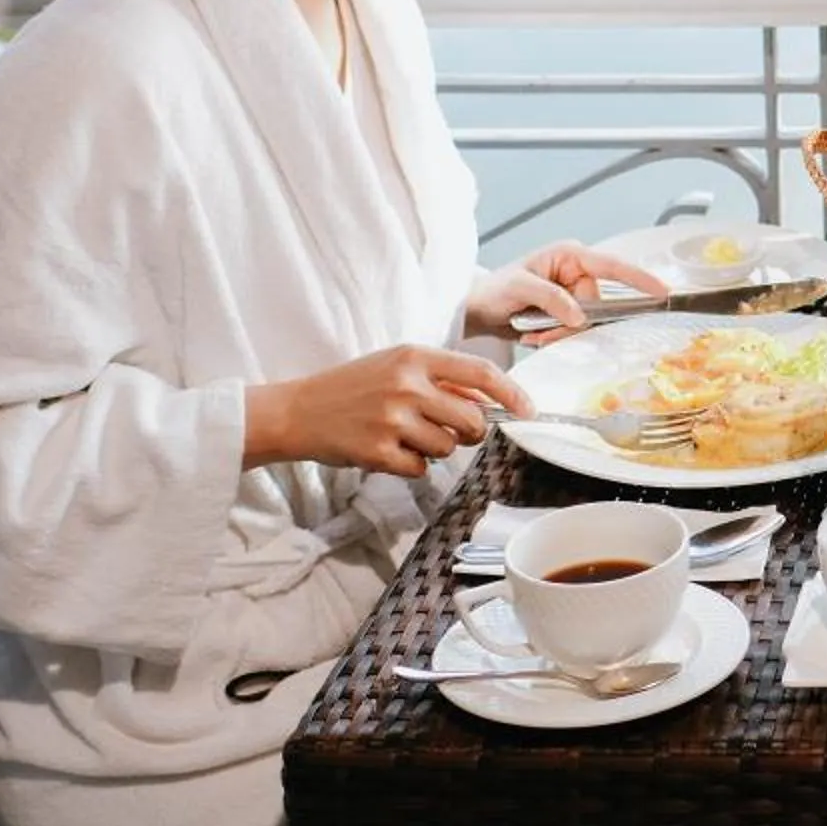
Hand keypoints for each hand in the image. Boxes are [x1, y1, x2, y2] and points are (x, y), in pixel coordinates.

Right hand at [245, 345, 526, 477]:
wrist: (298, 410)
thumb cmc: (351, 387)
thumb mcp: (396, 366)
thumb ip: (441, 379)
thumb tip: (487, 402)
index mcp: (415, 357)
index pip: (481, 374)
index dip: (512, 393)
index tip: (528, 410)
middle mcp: (407, 385)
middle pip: (471, 420)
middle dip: (468, 432)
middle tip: (448, 430)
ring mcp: (393, 419)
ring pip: (448, 447)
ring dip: (435, 449)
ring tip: (405, 435)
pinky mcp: (379, 451)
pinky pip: (420, 468)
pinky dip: (411, 465)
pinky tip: (388, 450)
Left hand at [464, 240, 668, 344]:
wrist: (474, 310)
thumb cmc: (492, 290)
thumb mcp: (518, 288)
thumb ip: (551, 298)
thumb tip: (579, 314)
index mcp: (570, 255)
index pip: (612, 266)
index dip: (638, 278)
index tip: (661, 291)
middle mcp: (575, 272)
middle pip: (598, 304)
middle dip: (573, 322)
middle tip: (543, 330)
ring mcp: (572, 293)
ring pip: (588, 322)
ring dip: (561, 333)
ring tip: (534, 332)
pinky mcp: (566, 312)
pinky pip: (576, 331)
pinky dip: (556, 337)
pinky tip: (536, 334)